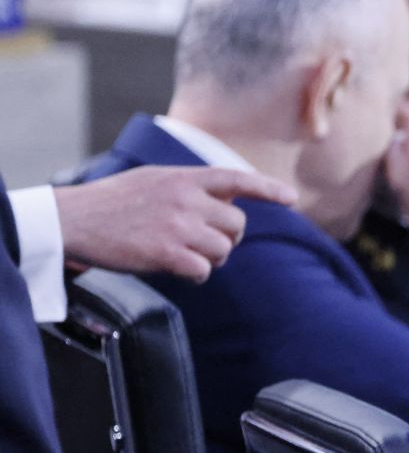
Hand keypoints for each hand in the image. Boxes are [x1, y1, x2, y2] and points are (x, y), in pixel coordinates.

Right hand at [53, 165, 296, 282]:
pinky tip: (175, 268)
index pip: (236, 179)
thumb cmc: (113, 202)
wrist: (73, 220)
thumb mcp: (155, 180)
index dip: (267, 189)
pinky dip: (195, 275)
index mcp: (183, 178)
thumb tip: (229, 200)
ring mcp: (178, 226)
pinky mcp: (167, 253)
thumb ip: (190, 187)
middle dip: (228, 238)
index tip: (291, 198)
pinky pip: (203, 271)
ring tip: (184, 254)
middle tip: (204, 242)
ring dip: (210, 258)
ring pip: (223, 250)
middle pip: (237, 225)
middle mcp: (186, 199)